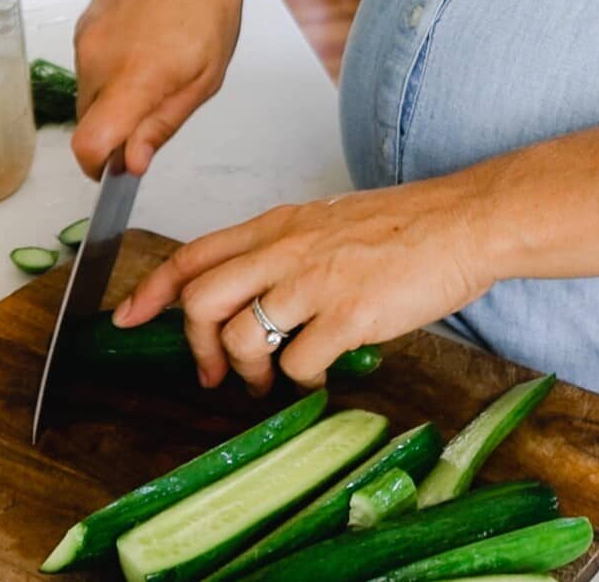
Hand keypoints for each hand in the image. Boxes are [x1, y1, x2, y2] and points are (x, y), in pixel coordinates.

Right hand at [71, 0, 249, 178]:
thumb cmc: (211, 11)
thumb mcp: (204, 81)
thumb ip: (162, 125)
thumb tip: (130, 163)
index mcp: (134, 78)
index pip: (88, 142)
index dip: (98, 166)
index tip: (118, 172)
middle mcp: (98, 59)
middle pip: (89, 122)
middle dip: (117, 132)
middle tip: (161, 110)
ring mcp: (86, 38)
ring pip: (88, 94)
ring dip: (116, 100)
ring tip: (161, 71)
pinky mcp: (83, 24)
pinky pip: (89, 66)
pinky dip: (112, 73)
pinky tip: (146, 50)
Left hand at [112, 174, 492, 394]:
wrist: (467, 222)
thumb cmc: (413, 223)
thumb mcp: (335, 219)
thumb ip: (292, 246)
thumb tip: (263, 288)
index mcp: (283, 225)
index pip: (196, 254)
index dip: (153, 288)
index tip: (131, 315)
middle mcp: (288, 250)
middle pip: (200, 301)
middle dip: (196, 346)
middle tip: (214, 371)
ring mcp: (315, 283)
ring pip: (240, 339)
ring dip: (250, 371)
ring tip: (273, 377)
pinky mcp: (349, 316)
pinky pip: (296, 364)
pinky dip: (300, 379)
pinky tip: (323, 371)